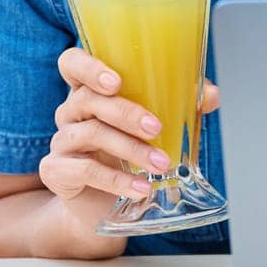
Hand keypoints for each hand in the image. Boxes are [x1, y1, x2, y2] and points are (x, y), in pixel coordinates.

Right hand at [40, 47, 221, 205]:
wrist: (106, 203)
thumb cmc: (130, 153)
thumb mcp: (157, 125)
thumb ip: (182, 103)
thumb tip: (210, 95)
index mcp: (90, 90)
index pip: (72, 63)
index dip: (88, 67)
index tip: (115, 81)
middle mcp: (70, 111)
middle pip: (87, 99)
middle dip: (126, 112)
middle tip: (156, 128)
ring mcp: (61, 141)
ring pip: (89, 134)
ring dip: (130, 149)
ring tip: (162, 164)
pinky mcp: (56, 171)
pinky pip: (84, 170)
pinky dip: (116, 180)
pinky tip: (142, 188)